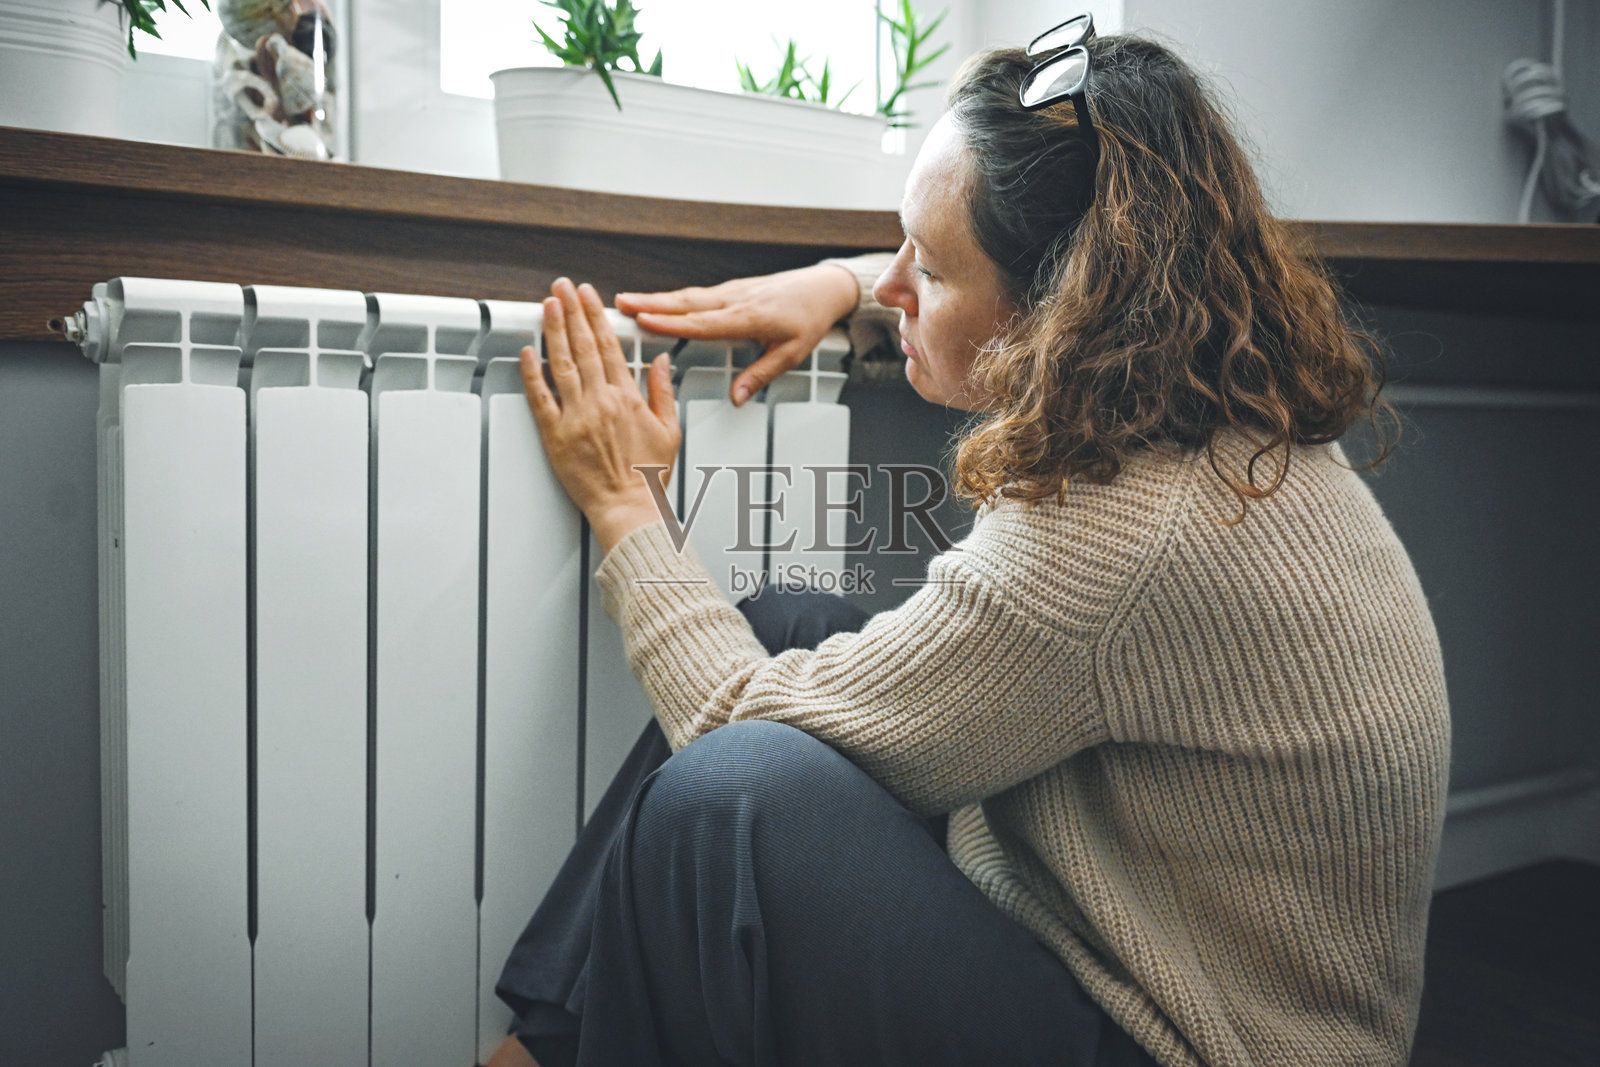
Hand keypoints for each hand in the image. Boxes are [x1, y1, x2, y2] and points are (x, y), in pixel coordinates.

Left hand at [520, 278, 681, 552]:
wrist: (630, 507)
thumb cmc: (648, 476)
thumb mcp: (669, 430)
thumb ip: (663, 392)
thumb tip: (662, 362)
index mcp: (627, 398)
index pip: (609, 345)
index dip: (597, 316)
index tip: (590, 296)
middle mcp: (600, 401)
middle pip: (583, 346)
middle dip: (572, 310)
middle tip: (563, 287)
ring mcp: (576, 417)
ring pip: (561, 364)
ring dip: (553, 330)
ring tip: (547, 305)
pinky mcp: (555, 435)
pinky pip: (540, 398)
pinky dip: (531, 373)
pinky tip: (527, 351)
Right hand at [615, 263, 859, 406]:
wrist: (823, 287)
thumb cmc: (810, 319)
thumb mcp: (791, 354)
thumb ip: (760, 376)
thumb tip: (736, 398)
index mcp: (747, 318)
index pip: (702, 322)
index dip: (671, 323)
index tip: (644, 321)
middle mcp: (734, 301)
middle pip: (685, 303)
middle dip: (650, 304)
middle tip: (620, 304)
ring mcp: (731, 292)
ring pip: (688, 296)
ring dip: (656, 298)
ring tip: (628, 300)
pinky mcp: (732, 289)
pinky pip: (697, 294)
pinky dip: (674, 298)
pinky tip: (659, 301)